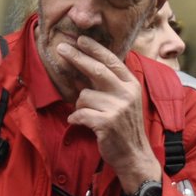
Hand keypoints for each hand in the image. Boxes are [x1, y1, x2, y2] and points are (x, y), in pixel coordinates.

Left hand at [56, 37, 160, 187]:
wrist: (134, 155)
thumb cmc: (125, 127)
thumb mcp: (124, 101)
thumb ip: (108, 84)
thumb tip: (83, 67)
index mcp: (132, 85)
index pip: (111, 61)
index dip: (94, 49)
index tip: (80, 39)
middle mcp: (127, 93)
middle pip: (96, 70)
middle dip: (76, 57)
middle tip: (60, 48)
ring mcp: (117, 108)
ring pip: (84, 96)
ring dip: (80, 106)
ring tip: (89, 115)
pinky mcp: (106, 123)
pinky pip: (80, 113)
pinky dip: (75, 118)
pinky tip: (80, 123)